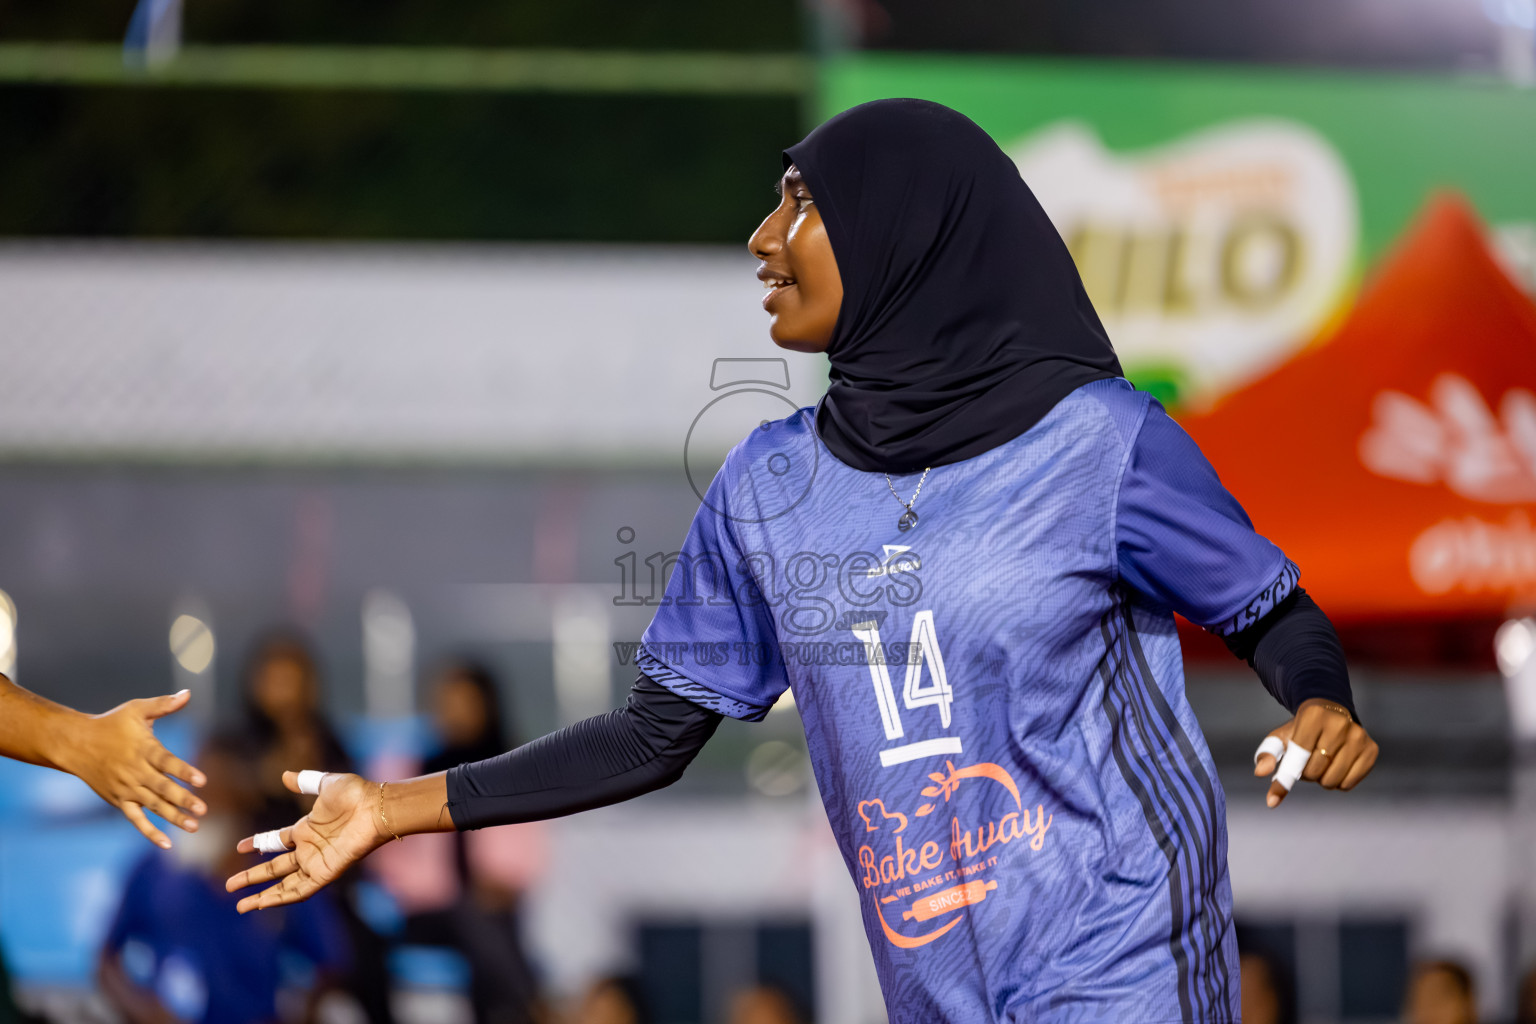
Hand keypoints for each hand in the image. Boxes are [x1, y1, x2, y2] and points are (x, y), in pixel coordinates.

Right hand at [59, 690, 207, 847]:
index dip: (184, 771)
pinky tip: (167, 844)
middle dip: (182, 799)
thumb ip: (164, 704)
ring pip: (152, 806)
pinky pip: (135, 820)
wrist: (75, 744)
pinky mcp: (119, 801)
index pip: (166, 762)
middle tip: (203, 809)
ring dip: (173, 817)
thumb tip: (188, 694)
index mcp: (143, 749)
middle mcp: (135, 772)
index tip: (202, 780)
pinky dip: (150, 832)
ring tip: (195, 827)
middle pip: (161, 788)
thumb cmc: (111, 724)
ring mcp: (126, 789)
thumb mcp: (136, 710)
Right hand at [226, 771, 388, 912]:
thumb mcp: (326, 784)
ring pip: (283, 885)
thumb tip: (285, 775)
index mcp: (306, 829)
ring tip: (240, 906)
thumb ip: (306, 782)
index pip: (276, 842)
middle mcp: (309, 849)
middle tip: (229, 885)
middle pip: (274, 867)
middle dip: (251, 877)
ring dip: (262, 896)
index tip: (238, 847)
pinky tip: (262, 903)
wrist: (376, 808)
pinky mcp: (325, 873)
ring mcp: (316, 862)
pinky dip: (281, 898)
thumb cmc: (356, 794)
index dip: (257, 844)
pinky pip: (300, 891)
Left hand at [1253, 697, 1378, 807]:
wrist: (1331, 714)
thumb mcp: (1280, 737)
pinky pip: (1349, 784)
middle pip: (1315, 771)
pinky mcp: (1372, 750)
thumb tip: (1260, 773)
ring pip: (1332, 781)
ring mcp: (1359, 736)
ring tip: (1321, 763)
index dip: (1287, 775)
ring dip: (1321, 780)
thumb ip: (1267, 754)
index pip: (1298, 755)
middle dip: (1306, 773)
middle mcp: (1340, 724)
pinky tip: (1336, 766)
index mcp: (1313, 715)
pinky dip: (1338, 783)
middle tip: (1307, 761)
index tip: (1273, 796)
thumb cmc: (1301, 729)